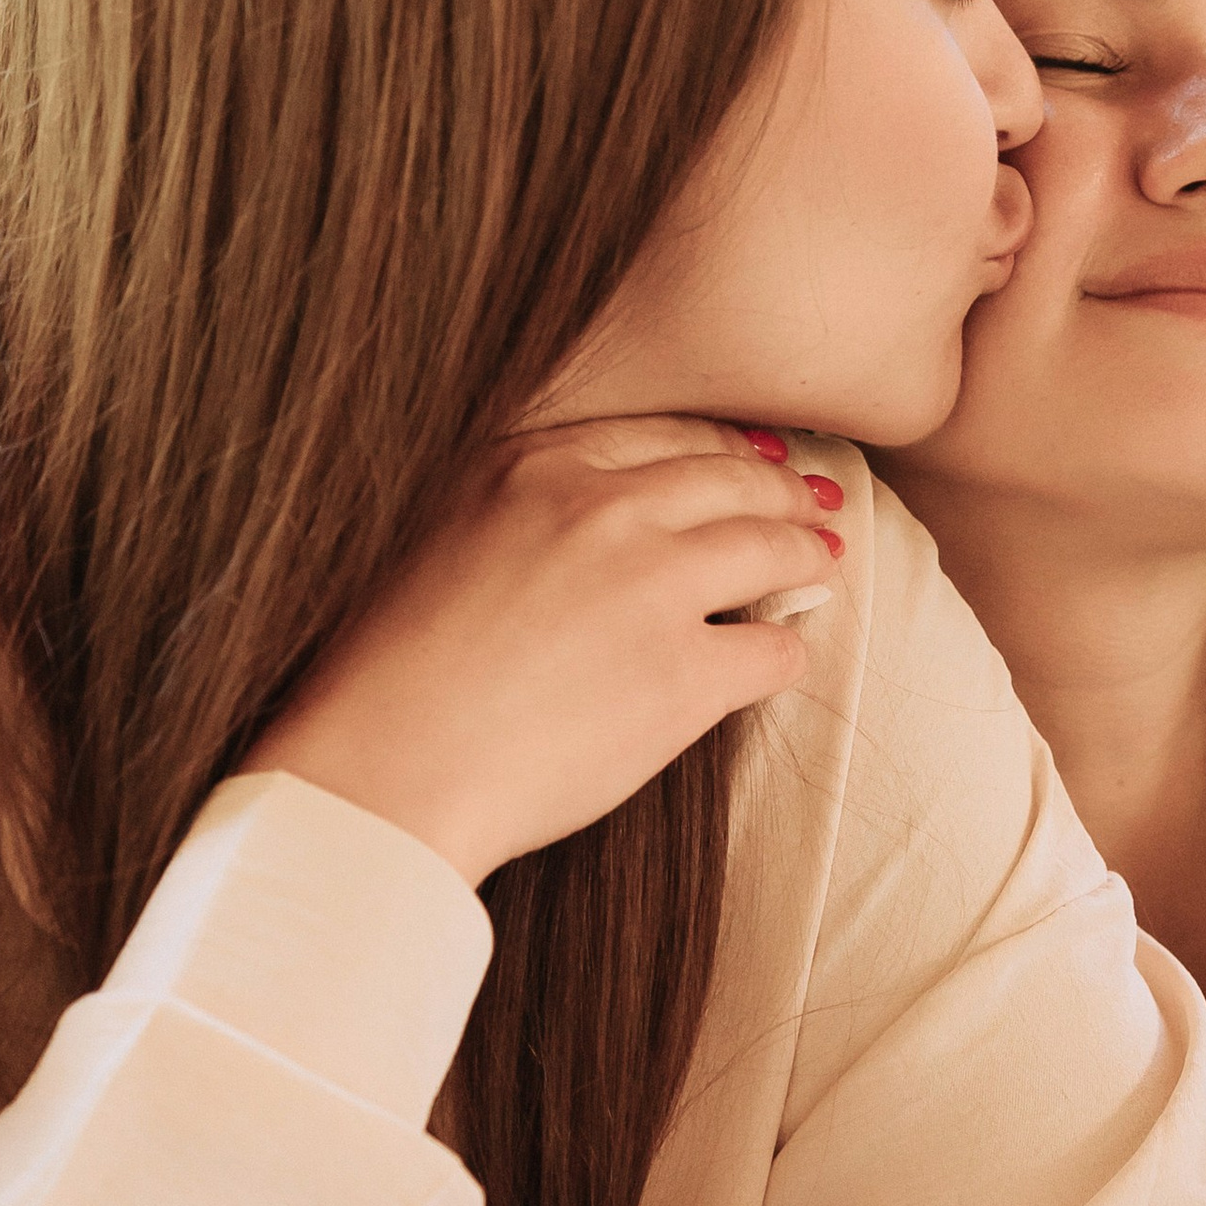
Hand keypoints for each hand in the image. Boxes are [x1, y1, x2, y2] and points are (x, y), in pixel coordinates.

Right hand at [245, 418, 842, 884]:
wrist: (382, 768)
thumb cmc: (385, 677)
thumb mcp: (436, 541)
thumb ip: (514, 513)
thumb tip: (584, 529)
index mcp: (530, 466)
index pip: (657, 437)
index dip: (716, 449)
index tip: (747, 459)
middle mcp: (598, 508)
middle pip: (726, 479)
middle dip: (779, 490)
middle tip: (811, 500)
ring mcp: (650, 587)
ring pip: (767, 548)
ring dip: (804, 552)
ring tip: (823, 560)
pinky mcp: (684, 675)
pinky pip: (772, 649)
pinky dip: (788, 649)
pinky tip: (786, 655)